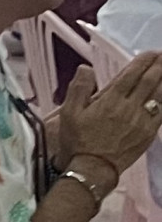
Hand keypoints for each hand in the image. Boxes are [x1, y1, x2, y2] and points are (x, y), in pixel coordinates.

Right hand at [52, 57, 161, 179]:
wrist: (92, 169)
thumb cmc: (78, 140)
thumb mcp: (68, 113)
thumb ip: (78, 88)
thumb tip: (85, 68)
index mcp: (109, 100)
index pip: (131, 75)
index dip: (143, 62)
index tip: (150, 53)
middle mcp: (129, 108)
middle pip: (149, 82)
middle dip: (159, 66)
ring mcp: (142, 121)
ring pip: (159, 96)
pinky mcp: (148, 134)